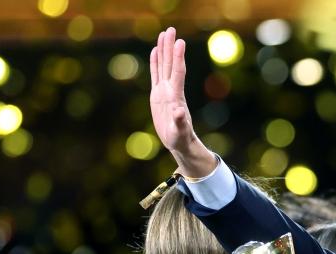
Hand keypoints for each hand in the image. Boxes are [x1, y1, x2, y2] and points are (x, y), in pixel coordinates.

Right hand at [149, 27, 214, 177]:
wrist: (179, 142)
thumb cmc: (180, 138)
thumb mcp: (179, 131)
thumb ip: (179, 121)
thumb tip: (179, 111)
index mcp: (176, 96)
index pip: (178, 72)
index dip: (178, 57)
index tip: (180, 42)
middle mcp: (171, 90)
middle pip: (170, 64)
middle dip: (170, 47)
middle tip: (170, 29)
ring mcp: (165, 91)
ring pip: (163, 66)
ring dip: (163, 50)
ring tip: (163, 34)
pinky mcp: (158, 95)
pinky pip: (156, 74)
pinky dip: (155, 62)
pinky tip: (155, 51)